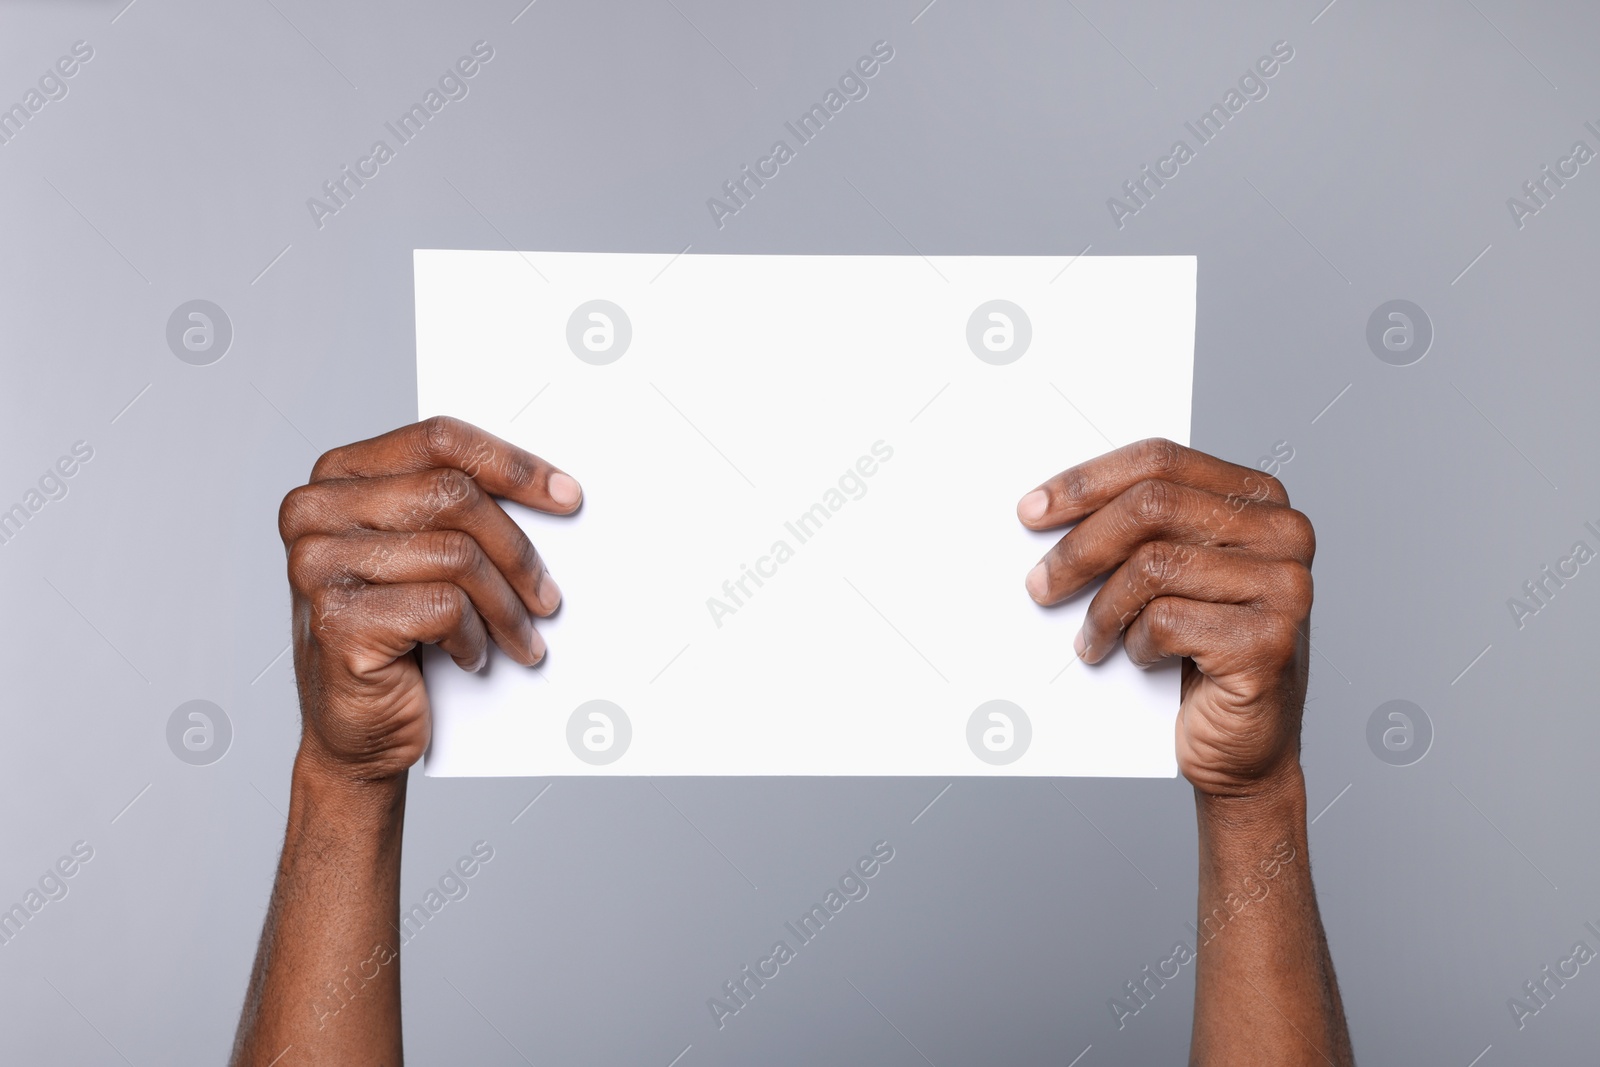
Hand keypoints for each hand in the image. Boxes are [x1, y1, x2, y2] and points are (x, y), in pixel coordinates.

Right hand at [277, 416, 580, 781]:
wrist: (353, 732)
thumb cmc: (391, 638)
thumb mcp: (417, 557)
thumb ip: (452, 512)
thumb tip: (548, 491)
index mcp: (336, 478)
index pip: (439, 440)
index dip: (512, 465)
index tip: (564, 495)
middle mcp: (315, 512)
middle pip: (453, 495)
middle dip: (518, 549)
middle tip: (548, 592)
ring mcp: (319, 565)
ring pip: (457, 555)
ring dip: (506, 605)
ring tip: (520, 634)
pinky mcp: (338, 619)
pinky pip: (443, 608)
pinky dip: (473, 637)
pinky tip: (470, 655)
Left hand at [1016, 438, 1314, 796]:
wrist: (1242, 746)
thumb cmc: (1201, 654)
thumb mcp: (1174, 575)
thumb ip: (1141, 532)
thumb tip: (1048, 511)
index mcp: (1260, 498)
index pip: (1160, 459)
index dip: (1087, 481)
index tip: (1033, 510)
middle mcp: (1283, 533)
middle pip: (1151, 506)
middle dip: (1080, 546)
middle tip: (1040, 583)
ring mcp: (1284, 586)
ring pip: (1153, 565)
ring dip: (1102, 609)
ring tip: (1088, 639)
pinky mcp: (1267, 641)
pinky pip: (1167, 621)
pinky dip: (1136, 644)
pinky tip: (1139, 658)